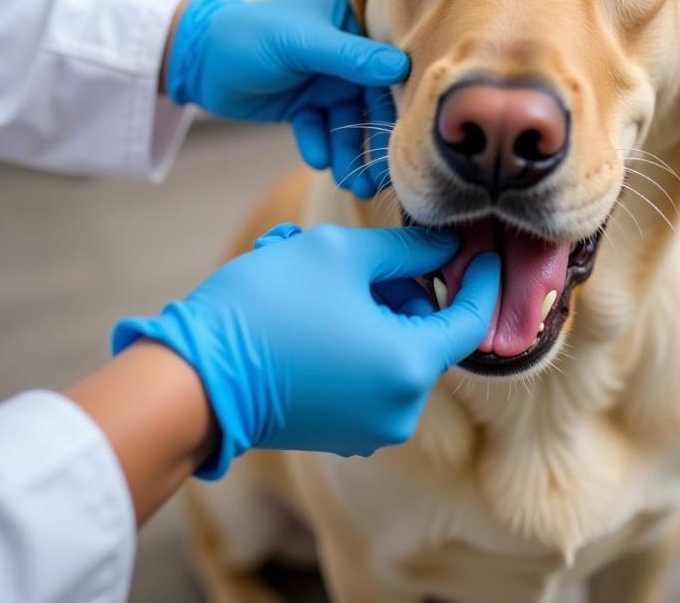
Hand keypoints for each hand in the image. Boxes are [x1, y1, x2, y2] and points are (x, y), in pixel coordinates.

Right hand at [112, 225, 499, 474]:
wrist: (193, 378)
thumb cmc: (269, 307)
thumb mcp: (342, 254)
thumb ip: (406, 250)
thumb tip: (443, 249)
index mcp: (409, 367)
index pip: (473, 320)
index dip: (482, 280)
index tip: (485, 250)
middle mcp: (398, 410)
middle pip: (423, 330)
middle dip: (398, 287)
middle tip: (356, 254)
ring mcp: (366, 428)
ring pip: (390, 348)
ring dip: (365, 307)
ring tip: (313, 275)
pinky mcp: (338, 431)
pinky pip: (363, 373)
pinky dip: (348, 337)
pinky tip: (306, 308)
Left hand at [165, 0, 406, 196]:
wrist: (197, 61)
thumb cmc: (250, 35)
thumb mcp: (302, 44)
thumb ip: (350, 57)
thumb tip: (400, 68)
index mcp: (354, 20)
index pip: (389, 59)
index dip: (402, 95)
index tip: (414, 132)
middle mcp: (348, 50)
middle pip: (373, 99)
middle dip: (374, 138)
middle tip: (381, 176)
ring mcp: (328, 79)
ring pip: (348, 121)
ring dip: (349, 151)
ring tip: (351, 183)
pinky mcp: (308, 104)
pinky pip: (322, 129)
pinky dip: (320, 145)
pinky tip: (315, 159)